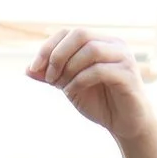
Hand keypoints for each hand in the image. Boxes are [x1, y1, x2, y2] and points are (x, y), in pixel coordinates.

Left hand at [29, 28, 156, 157]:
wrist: (125, 125)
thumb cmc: (100, 103)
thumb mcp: (69, 87)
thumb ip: (51, 77)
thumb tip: (27, 70)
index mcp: (100, 42)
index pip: (69, 32)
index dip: (48, 47)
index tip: (35, 68)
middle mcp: (114, 45)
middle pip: (80, 34)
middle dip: (58, 54)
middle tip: (49, 77)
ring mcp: (124, 58)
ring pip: (91, 49)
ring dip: (69, 68)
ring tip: (62, 86)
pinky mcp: (128, 75)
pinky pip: (100, 70)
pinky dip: (80, 80)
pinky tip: (72, 92)